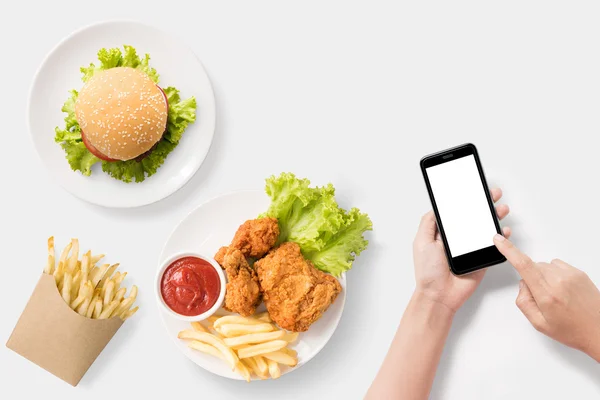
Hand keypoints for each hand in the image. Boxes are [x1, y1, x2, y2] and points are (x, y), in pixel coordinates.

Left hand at [413, 188, 510, 311]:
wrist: (439, 295)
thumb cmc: (428, 271)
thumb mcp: (422, 242)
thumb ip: (428, 224)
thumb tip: (435, 207)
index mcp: (444, 233)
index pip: (456, 212)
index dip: (465, 201)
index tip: (473, 188)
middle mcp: (458, 239)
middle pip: (474, 217)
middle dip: (484, 204)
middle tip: (492, 193)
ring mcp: (471, 248)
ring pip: (486, 228)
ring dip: (495, 217)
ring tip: (501, 208)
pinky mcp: (481, 259)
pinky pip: (494, 245)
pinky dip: (501, 237)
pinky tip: (503, 229)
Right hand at [493, 235, 599, 361]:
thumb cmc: (574, 330)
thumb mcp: (540, 324)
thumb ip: (524, 302)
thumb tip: (522, 285)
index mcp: (547, 295)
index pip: (523, 265)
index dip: (508, 250)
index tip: (499, 240)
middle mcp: (559, 281)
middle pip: (533, 267)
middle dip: (531, 278)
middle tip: (542, 298)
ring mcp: (571, 275)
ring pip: (544, 266)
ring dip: (544, 277)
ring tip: (556, 295)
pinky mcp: (579, 272)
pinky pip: (557, 266)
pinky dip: (555, 275)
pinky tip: (563, 290)